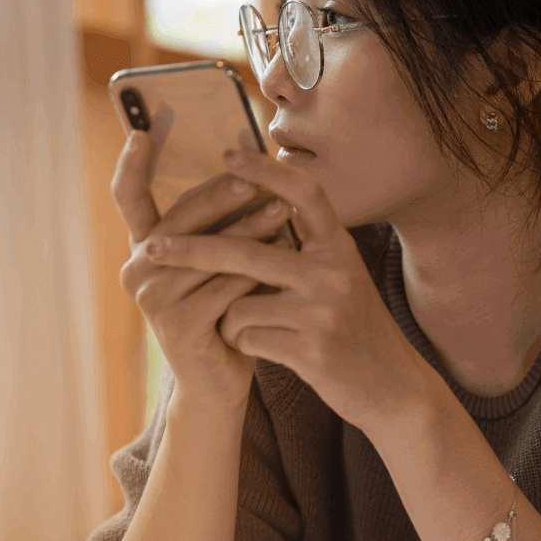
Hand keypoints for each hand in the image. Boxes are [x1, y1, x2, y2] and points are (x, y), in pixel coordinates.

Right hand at [113, 132, 292, 409]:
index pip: (129, 195)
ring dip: (248, 232)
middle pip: (181, 219)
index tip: (143, 127)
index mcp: (144, 244)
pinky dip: (253, 275)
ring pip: (208, 253)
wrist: (221, 377)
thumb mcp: (219, 259)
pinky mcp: (177, 326)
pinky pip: (223, 289)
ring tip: (283, 212)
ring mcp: (153, 299)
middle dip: (222, 195)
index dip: (132, 161)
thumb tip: (251, 164)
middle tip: (256, 174)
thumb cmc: (225, 307)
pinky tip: (279, 264)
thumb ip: (220, 220)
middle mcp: (139, 268)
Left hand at [143, 147, 432, 431]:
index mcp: (339, 247)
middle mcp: (334, 272)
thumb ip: (303, 247)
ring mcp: (324, 311)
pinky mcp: (312, 350)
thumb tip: (252, 205)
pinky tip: (266, 349)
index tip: (229, 155)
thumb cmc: (351, 325)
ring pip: (239, 303)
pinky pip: (247, 337)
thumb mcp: (336, 276)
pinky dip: (243, 343)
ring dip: (229, 317)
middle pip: (247, 252)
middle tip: (152, 248)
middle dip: (192, 251)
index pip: (304, 194)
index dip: (267, 171)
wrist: (389, 384)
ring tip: (250, 326)